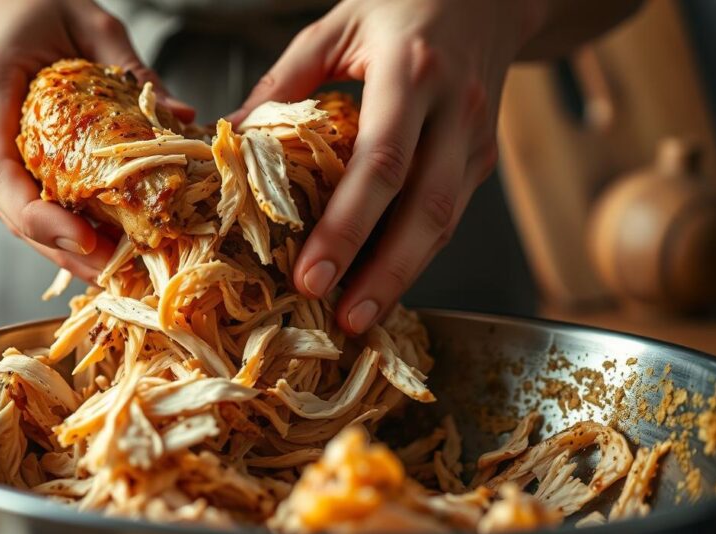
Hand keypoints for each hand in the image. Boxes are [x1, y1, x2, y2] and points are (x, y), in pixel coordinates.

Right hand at [0, 0, 193, 280]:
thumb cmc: (26, 2)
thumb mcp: (86, 19)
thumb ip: (129, 66)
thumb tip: (181, 115)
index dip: (38, 215)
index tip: (83, 239)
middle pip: (7, 207)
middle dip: (59, 247)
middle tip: (114, 275)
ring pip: (13, 213)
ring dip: (60, 247)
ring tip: (113, 272)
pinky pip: (23, 199)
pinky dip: (58, 226)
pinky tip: (97, 245)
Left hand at [232, 0, 538, 333]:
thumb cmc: (403, 6)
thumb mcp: (337, 27)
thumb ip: (284, 81)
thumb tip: (230, 137)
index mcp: (410, 72)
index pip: (381, 162)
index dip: (348, 226)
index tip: (312, 274)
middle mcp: (455, 109)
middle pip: (425, 208)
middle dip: (384, 273)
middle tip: (344, 319)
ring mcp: (477, 138)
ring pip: (446, 222)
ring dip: (405, 277)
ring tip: (361, 318)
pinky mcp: (484, 157)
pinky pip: (451, 216)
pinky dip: (418, 255)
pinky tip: (384, 282)